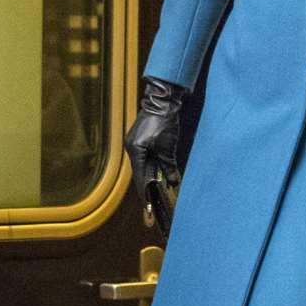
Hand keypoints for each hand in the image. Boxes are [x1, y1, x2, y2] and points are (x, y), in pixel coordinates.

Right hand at [124, 77, 184, 195]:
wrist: (162, 101)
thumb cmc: (164, 122)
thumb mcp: (168, 147)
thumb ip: (169, 165)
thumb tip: (172, 181)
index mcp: (136, 150)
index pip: (140, 176)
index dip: (144, 191)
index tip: (147, 204)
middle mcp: (132, 147)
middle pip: (140, 171)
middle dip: (148, 184)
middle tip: (153, 198)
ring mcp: (135, 142)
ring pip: (143, 164)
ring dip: (151, 174)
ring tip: (158, 186)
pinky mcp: (140, 138)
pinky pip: (145, 156)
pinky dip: (152, 164)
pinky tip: (159, 170)